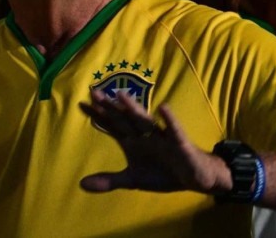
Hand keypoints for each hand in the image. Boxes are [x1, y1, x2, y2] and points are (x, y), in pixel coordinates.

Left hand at [79, 90, 230, 193]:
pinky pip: (174, 130)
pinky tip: (163, 108)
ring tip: (120, 94)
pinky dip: (169, 120)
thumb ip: (109, 180)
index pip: (112, 126)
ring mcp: (161, 136)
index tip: (81, 103)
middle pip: (124, 118)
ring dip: (133, 108)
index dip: (97, 116)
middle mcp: (144, 134)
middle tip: (93, 91)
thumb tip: (81, 184)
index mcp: (132, 141)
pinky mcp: (179, 143)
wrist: (194, 176)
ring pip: (145, 121)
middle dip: (109, 106)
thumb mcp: (133, 180)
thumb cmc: (163, 172)